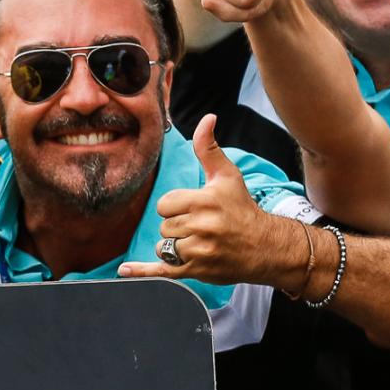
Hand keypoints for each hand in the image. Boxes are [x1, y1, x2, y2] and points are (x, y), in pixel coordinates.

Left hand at [117, 117, 297, 288]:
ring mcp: (199, 251)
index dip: (174, 206)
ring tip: (199, 242)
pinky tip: (124, 270)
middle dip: (177, 226)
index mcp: (204, 201)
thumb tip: (207, 118)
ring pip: (163, 246)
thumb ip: (209, 148)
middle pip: (164, 226)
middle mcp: (201, 227)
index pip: (164, 205)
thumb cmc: (242, 208)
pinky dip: (142, 271)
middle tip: (201, 226)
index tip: (193, 208)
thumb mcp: (227, 175)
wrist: (265, 247)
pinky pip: (162, 270)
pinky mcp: (196, 270)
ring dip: (174, 245)